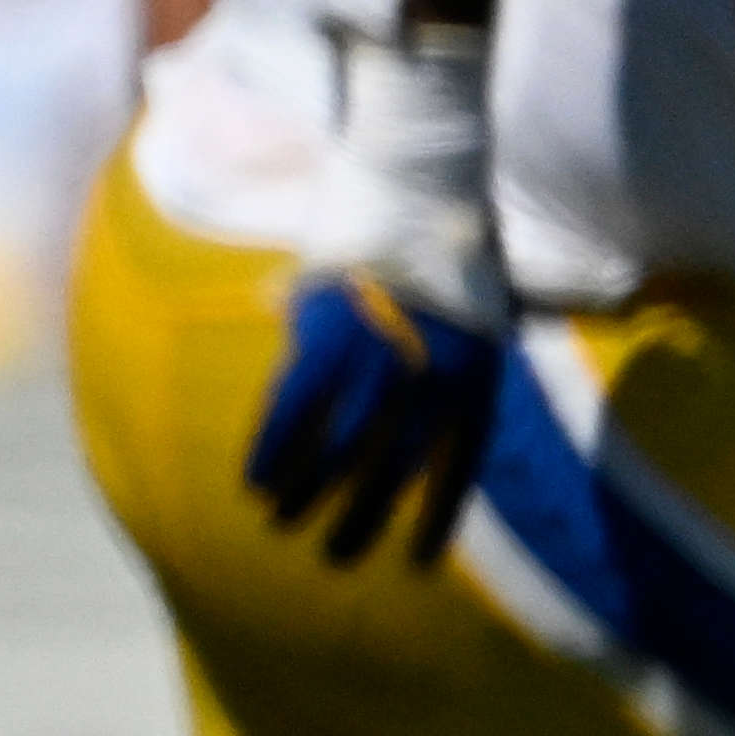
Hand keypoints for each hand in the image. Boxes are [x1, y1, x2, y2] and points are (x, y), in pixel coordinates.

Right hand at [246, 31, 515, 570]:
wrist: (424, 173)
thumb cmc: (445, 237)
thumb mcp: (466, 309)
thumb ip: (442, 361)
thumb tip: (414, 408)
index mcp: (479, 377)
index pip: (457, 467)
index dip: (435, 515)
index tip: (416, 562)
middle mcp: (437, 377)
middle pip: (395, 468)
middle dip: (363, 518)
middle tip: (334, 560)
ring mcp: (385, 357)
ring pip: (342, 447)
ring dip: (310, 493)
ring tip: (284, 525)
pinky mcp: (333, 332)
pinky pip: (295, 407)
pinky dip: (274, 447)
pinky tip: (254, 484)